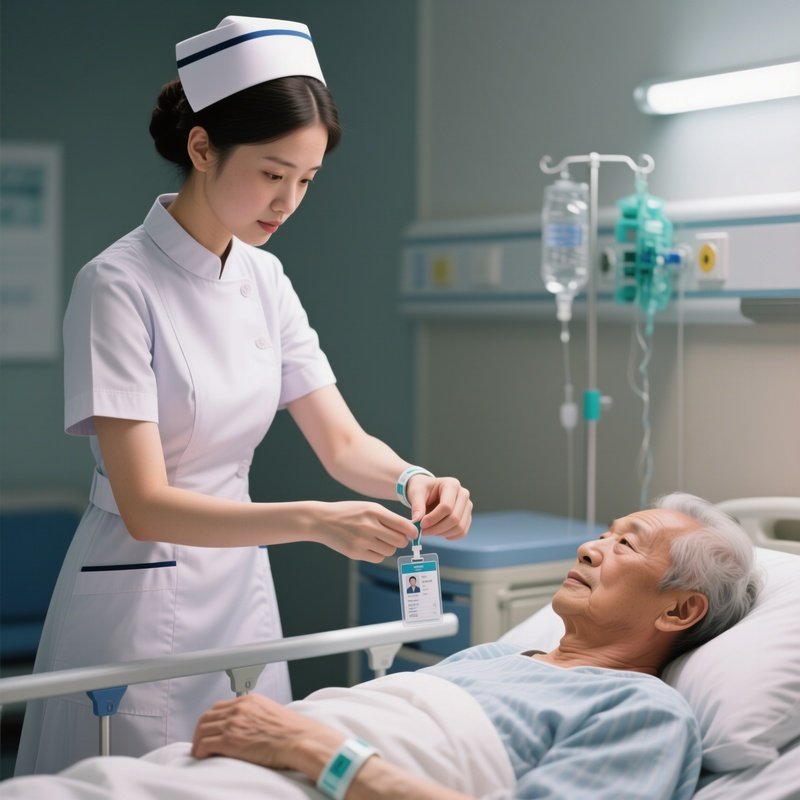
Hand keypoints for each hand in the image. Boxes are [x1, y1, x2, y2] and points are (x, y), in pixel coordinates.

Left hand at [191, 694, 343, 775]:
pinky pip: (205, 744)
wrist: (300, 739)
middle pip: (207, 716)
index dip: (211, 719)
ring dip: (198, 742)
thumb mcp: (271, 713)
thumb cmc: (292, 731)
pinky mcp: (231, 740)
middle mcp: (239, 709)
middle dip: (201, 730)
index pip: (219, 706)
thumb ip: (256, 714)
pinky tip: (203, 756)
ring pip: (202, 730)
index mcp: (250, 700)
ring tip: (200, 751)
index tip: (210, 728)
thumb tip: (248, 725)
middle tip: (201, 741)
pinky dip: (200, 751)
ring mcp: (234, 723)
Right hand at [317, 501, 418, 562]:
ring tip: (379, 541)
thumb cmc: (349, 512)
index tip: (414, 533)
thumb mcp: (368, 507)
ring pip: (390, 551)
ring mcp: (362, 540)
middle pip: (399, 541)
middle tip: (396, 538)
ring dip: (389, 548)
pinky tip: (370, 546)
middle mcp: (369, 525)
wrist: (322, 520)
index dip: (412, 531)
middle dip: (401, 541)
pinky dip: (378, 554)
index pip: (403, 525)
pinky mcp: (355, 552)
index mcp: (374, 511)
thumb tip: (409, 531)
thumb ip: (387, 517)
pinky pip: (378, 558)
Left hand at [407, 476, 471, 539]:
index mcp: (452, 484)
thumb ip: (417, 506)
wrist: (428, 490)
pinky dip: (449, 536)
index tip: (421, 524)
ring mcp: (467, 506)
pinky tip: (438, 532)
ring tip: (429, 530)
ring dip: (442, 533)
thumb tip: (417, 521)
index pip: (446, 506)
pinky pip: (462, 532)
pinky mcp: (467, 516)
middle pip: (454, 518)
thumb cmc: (422, 489)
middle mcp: (463, 494)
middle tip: (423, 531)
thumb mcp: (416, 492)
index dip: (433, 518)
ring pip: (459, 527)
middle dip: (437, 528)